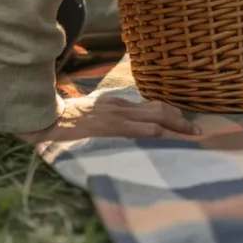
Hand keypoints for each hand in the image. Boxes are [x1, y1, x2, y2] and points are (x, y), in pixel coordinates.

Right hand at [18, 92, 198, 143]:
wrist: (44, 120)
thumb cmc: (67, 122)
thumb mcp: (94, 115)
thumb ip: (112, 119)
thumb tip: (133, 131)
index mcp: (117, 104)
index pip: (153, 106)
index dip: (172, 113)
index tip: (186, 122)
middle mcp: (120, 107)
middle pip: (159, 109)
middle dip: (181, 120)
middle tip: (198, 132)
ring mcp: (115, 117)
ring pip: (154, 118)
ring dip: (175, 127)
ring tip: (191, 137)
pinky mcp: (107, 128)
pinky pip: (136, 129)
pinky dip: (153, 133)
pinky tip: (165, 138)